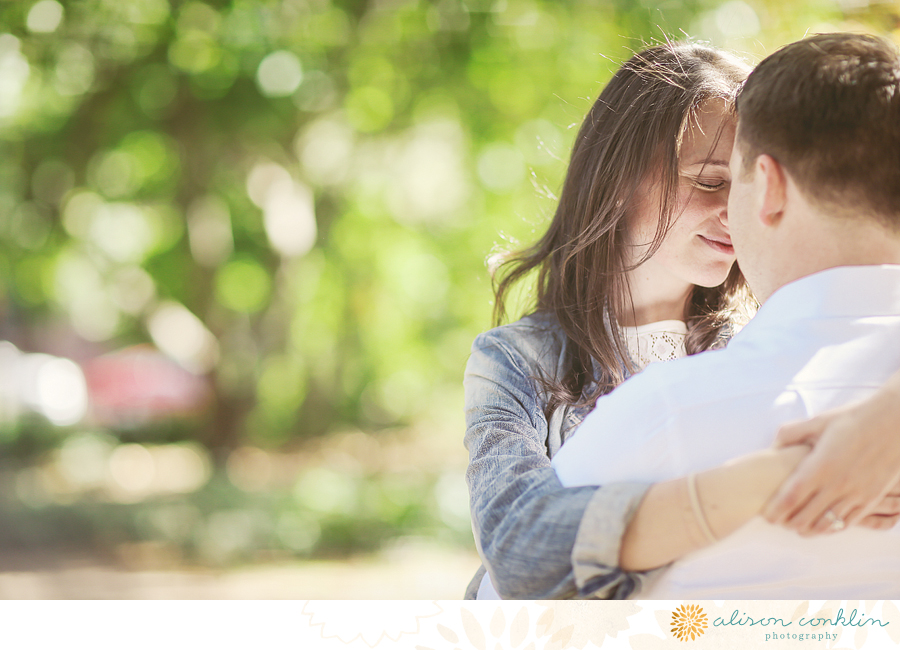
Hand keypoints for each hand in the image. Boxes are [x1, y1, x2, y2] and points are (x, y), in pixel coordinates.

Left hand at [762, 392, 899, 534]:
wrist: (893, 423)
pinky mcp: (871, 498)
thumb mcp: (818, 421)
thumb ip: (791, 433)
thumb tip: (773, 445)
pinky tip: (823, 526)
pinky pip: (848, 522)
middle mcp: (837, 484)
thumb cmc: (853, 420)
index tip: (766, 515)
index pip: (790, 497)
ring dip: (809, 529)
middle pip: (805, 516)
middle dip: (788, 522)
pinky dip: (832, 527)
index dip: (776, 510)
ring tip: (797, 527)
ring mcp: (856, 494)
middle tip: (778, 522)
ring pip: (827, 524)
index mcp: (820, 466)